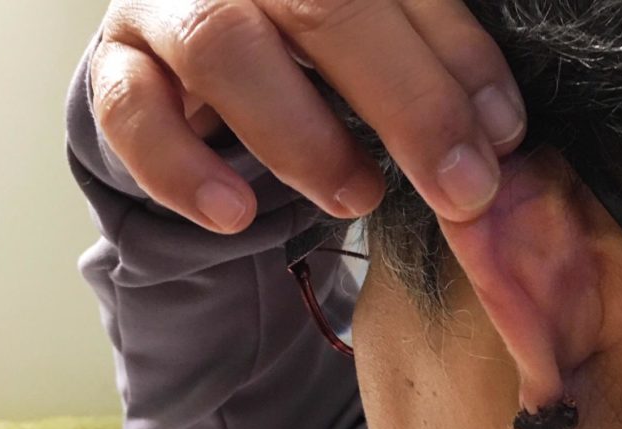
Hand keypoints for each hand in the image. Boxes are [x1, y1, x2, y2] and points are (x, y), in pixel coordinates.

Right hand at [90, 0, 526, 232]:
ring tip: (359, 198)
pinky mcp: (118, 66)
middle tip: (461, 189)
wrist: (188, 61)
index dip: (459, 59)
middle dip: (406, 102)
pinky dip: (183, 169)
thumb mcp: (377, 47)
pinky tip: (235, 214)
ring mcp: (168, 5)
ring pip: (223, 47)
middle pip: (322, 4)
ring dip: (302, 134)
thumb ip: (432, 66)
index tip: (503, 136)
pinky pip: (131, 113)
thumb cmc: (304, 51)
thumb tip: (497, 132)